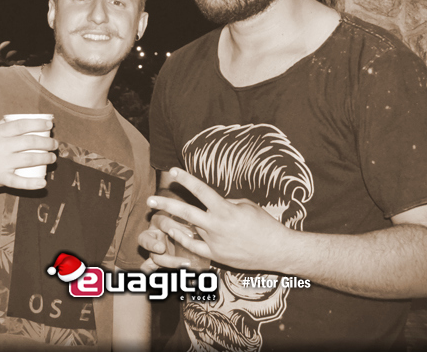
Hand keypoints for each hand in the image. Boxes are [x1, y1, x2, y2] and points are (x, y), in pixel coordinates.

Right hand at [0, 118, 57, 194]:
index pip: (22, 125)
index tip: (50, 125)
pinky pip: (18, 182)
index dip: (39, 124)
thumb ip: (4, 124)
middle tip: (55, 144)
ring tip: (52, 158)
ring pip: (29, 159)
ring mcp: (0, 163)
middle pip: (29, 142)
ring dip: (45, 158)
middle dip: (47, 143)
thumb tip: (26, 117)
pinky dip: (32, 183)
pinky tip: (43, 182)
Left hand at [145, 168, 290, 271]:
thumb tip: (211, 200)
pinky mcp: (216, 256)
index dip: (186, 179)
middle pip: (186, 212)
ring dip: (172, 223)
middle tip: (150, 200)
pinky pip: (194, 248)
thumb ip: (226, 202)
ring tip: (158, 218)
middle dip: (166, 204)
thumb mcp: (246, 205)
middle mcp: (217, 226)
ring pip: (188, 230)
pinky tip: (173, 233)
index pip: (201, 190)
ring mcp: (215, 242)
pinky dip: (183, 240)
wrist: (276, 250)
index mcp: (226, 210)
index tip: (173, 171)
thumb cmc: (264, 224)